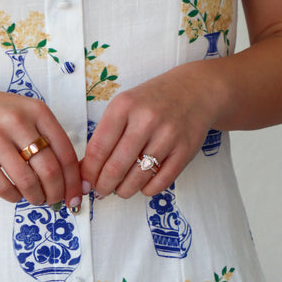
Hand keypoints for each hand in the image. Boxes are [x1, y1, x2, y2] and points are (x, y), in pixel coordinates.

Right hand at [0, 83, 82, 208]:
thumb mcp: (24, 112)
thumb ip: (45, 136)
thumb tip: (69, 176)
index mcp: (37, 111)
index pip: (65, 152)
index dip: (74, 180)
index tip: (77, 196)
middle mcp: (17, 122)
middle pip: (49, 170)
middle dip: (57, 193)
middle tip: (55, 201)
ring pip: (27, 181)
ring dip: (36, 197)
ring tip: (37, 199)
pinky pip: (2, 186)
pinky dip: (13, 197)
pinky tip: (16, 195)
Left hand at [81, 64, 219, 197]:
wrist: (196, 91)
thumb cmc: (153, 101)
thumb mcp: (125, 106)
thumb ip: (105, 134)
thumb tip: (86, 169)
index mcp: (124, 106)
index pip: (98, 149)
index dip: (89, 172)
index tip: (85, 182)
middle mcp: (146, 120)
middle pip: (115, 168)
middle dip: (104, 186)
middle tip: (102, 190)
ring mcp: (168, 135)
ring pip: (137, 179)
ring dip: (124, 190)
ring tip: (121, 189)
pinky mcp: (185, 150)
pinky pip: (161, 182)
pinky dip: (147, 190)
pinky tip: (142, 184)